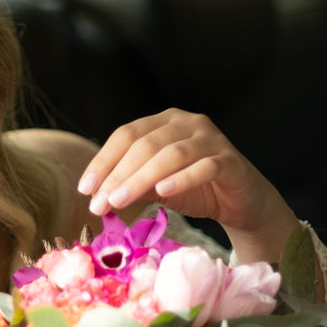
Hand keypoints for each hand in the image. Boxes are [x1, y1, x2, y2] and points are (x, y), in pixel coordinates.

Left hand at [76, 109, 299, 263]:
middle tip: (99, 204)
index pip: (126, 134)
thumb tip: (96, 195)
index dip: (103, 161)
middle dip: (117, 175)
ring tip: (120, 201)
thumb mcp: (155, 187)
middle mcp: (188, 123)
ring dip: (141, 178)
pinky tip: (163, 191)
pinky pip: (204, 166)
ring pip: (171, 154)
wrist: (241, 202)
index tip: (84, 189)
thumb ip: (131, 184)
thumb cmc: (195, 189)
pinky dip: (182, 178)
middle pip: (145, 144)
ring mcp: (211, 139)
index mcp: (164, 122)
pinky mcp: (231, 161)